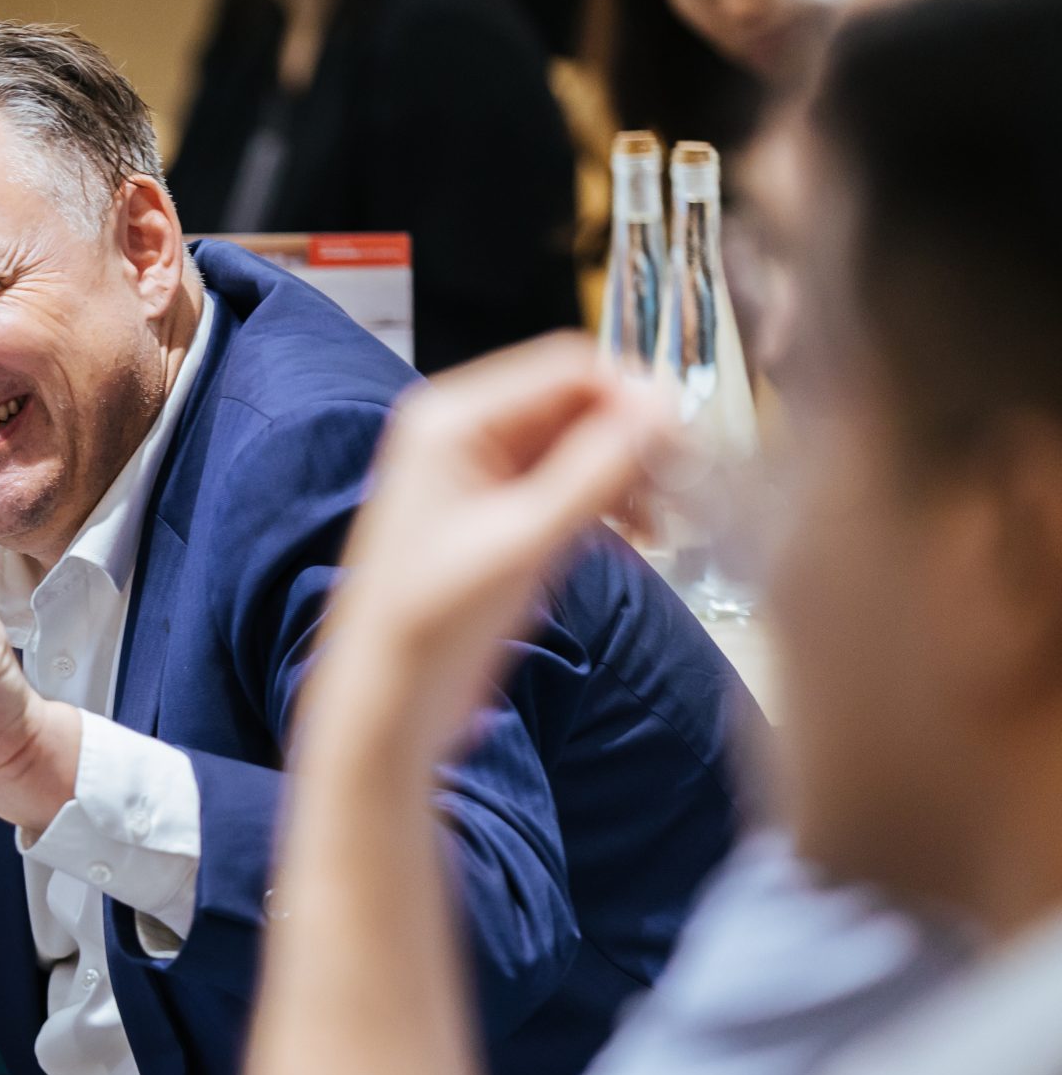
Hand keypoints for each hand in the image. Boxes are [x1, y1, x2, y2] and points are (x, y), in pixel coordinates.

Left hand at [319, 336, 672, 758]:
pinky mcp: (496, 514)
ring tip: (666, 522)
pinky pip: (568, 480)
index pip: (567, 368)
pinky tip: (643, 534)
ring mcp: (478, 473)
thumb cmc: (429, 628)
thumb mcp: (523, 542)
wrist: (387, 706)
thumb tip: (663, 407)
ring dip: (628, 471)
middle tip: (687, 486)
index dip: (633, 397)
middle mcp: (460, 432)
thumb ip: (595, 470)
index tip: (686, 443)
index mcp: (449, 420)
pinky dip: (608, 498)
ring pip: (580, 442)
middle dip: (635, 438)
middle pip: (578, 401)